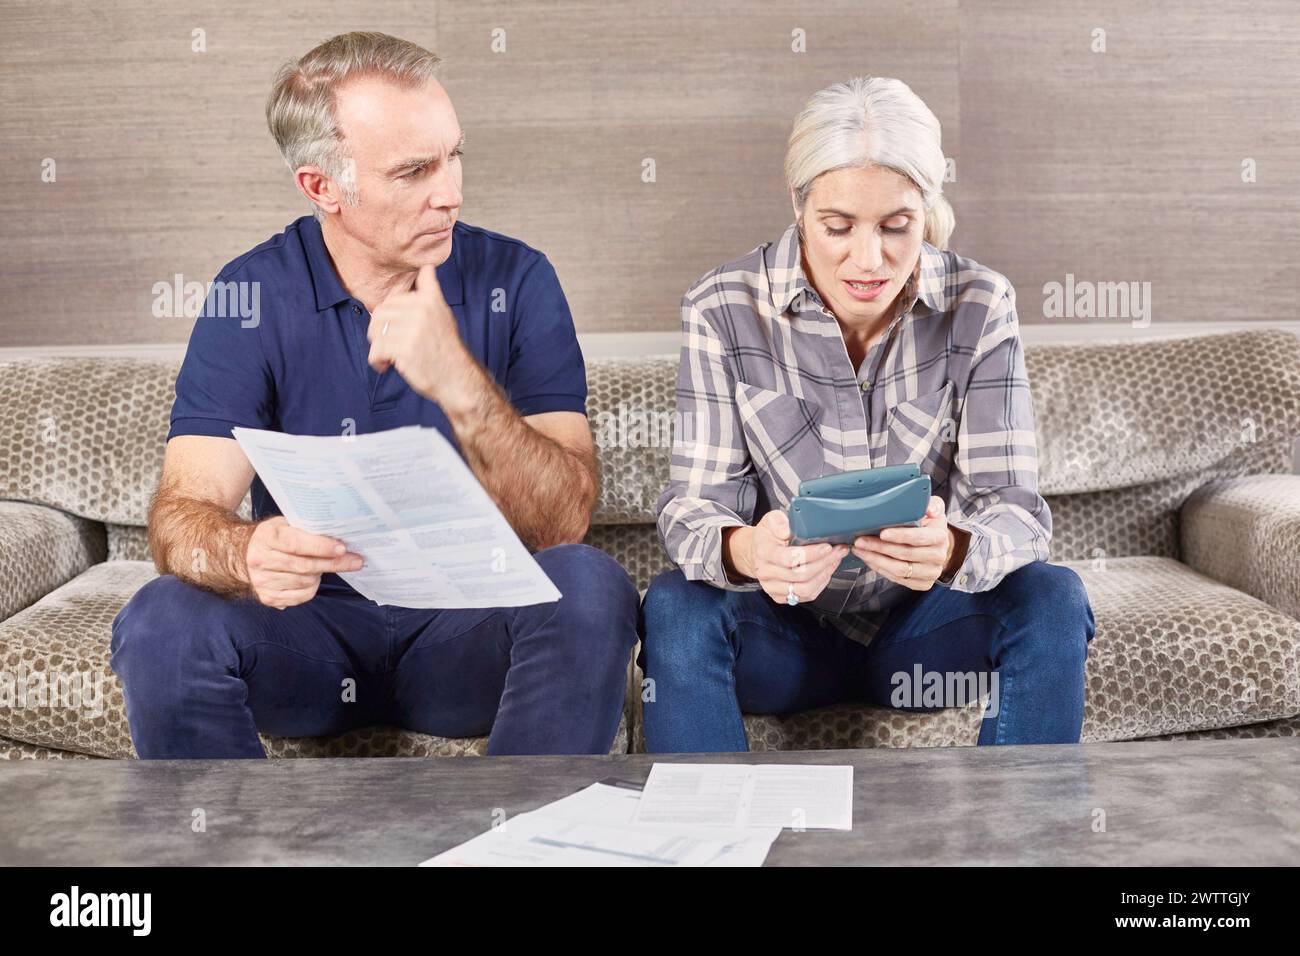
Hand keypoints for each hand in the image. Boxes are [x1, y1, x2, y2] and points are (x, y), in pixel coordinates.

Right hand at [243, 517, 362, 609]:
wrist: (243, 553)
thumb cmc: (274, 536)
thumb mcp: (285, 523)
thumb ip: (307, 528)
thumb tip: (338, 535)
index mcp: (267, 537)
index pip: (297, 544)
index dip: (321, 547)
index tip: (342, 548)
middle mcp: (261, 560)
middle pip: (305, 566)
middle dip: (333, 563)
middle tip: (355, 561)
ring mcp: (262, 581)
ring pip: (306, 582)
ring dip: (320, 574)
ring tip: (323, 565)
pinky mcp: (267, 597)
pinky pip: (302, 596)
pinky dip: (313, 588)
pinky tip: (312, 578)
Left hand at [367, 263, 475, 405]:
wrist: (457, 378)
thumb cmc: (446, 348)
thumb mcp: (442, 312)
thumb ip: (430, 291)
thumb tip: (426, 267)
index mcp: (428, 299)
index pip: (391, 301)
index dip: (389, 318)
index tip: (399, 332)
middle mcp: (421, 310)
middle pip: (379, 315)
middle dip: (379, 332)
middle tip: (391, 346)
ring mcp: (413, 329)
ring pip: (375, 333)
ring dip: (378, 348)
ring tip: (389, 357)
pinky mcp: (404, 349)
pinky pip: (376, 351)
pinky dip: (377, 361)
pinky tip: (387, 366)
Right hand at [732, 510, 849, 605]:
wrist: (757, 552)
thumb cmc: (768, 535)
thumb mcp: (770, 520)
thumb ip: (779, 521)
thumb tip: (790, 529)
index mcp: (764, 552)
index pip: (789, 558)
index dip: (812, 554)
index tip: (827, 547)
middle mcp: (766, 572)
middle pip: (801, 575)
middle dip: (824, 563)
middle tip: (838, 551)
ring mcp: (772, 587)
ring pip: (805, 589)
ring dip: (824, 575)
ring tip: (834, 561)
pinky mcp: (780, 596)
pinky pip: (805, 596)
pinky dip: (820, 584)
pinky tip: (826, 572)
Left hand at [852, 495, 959, 590]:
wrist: (937, 546)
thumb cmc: (930, 524)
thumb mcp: (934, 509)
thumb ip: (932, 505)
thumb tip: (930, 511)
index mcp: (940, 537)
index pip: (918, 537)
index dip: (900, 536)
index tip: (882, 533)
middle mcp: (938, 557)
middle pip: (905, 554)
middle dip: (879, 547)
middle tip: (861, 540)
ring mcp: (931, 572)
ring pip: (899, 569)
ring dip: (876, 559)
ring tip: (860, 550)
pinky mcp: (922, 583)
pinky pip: (897, 579)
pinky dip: (880, 569)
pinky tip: (869, 559)